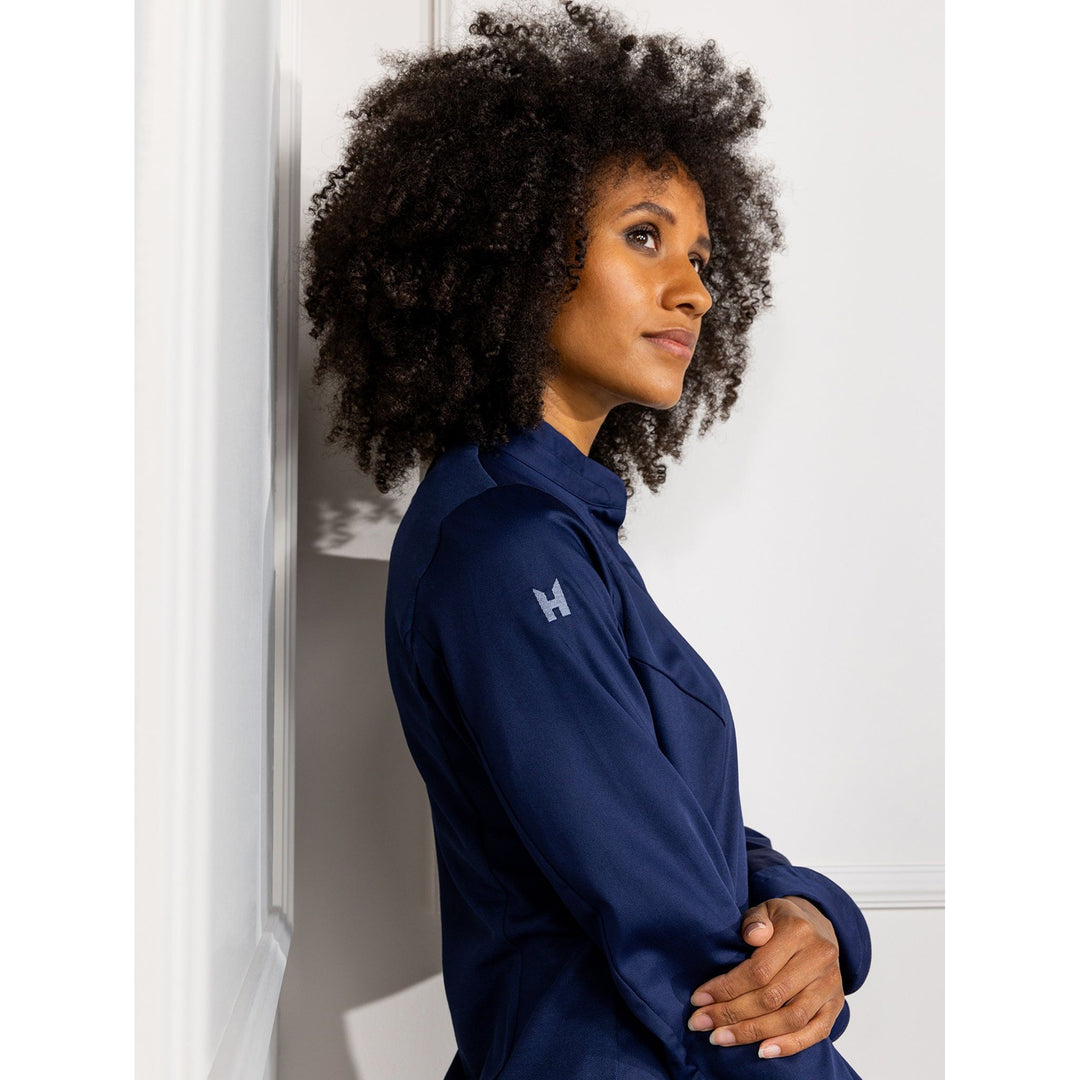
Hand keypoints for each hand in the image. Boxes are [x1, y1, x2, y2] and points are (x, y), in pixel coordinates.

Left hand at [686, 896, 844, 1059]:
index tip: (699, 998)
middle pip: (772, 997)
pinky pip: (816, 1032)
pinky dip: (789, 1045)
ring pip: (791, 1018)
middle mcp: (819, 958)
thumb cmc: (783, 920)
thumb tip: (752, 936)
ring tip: (721, 1038)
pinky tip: (762, 1052)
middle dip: (731, 1013)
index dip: (727, 987)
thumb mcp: (765, 909)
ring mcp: (830, 984)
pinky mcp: (835, 1004)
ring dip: (752, 1032)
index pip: (759, 969)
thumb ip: (755, 921)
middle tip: (701, 1022)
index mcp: (799, 931)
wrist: (819, 925)